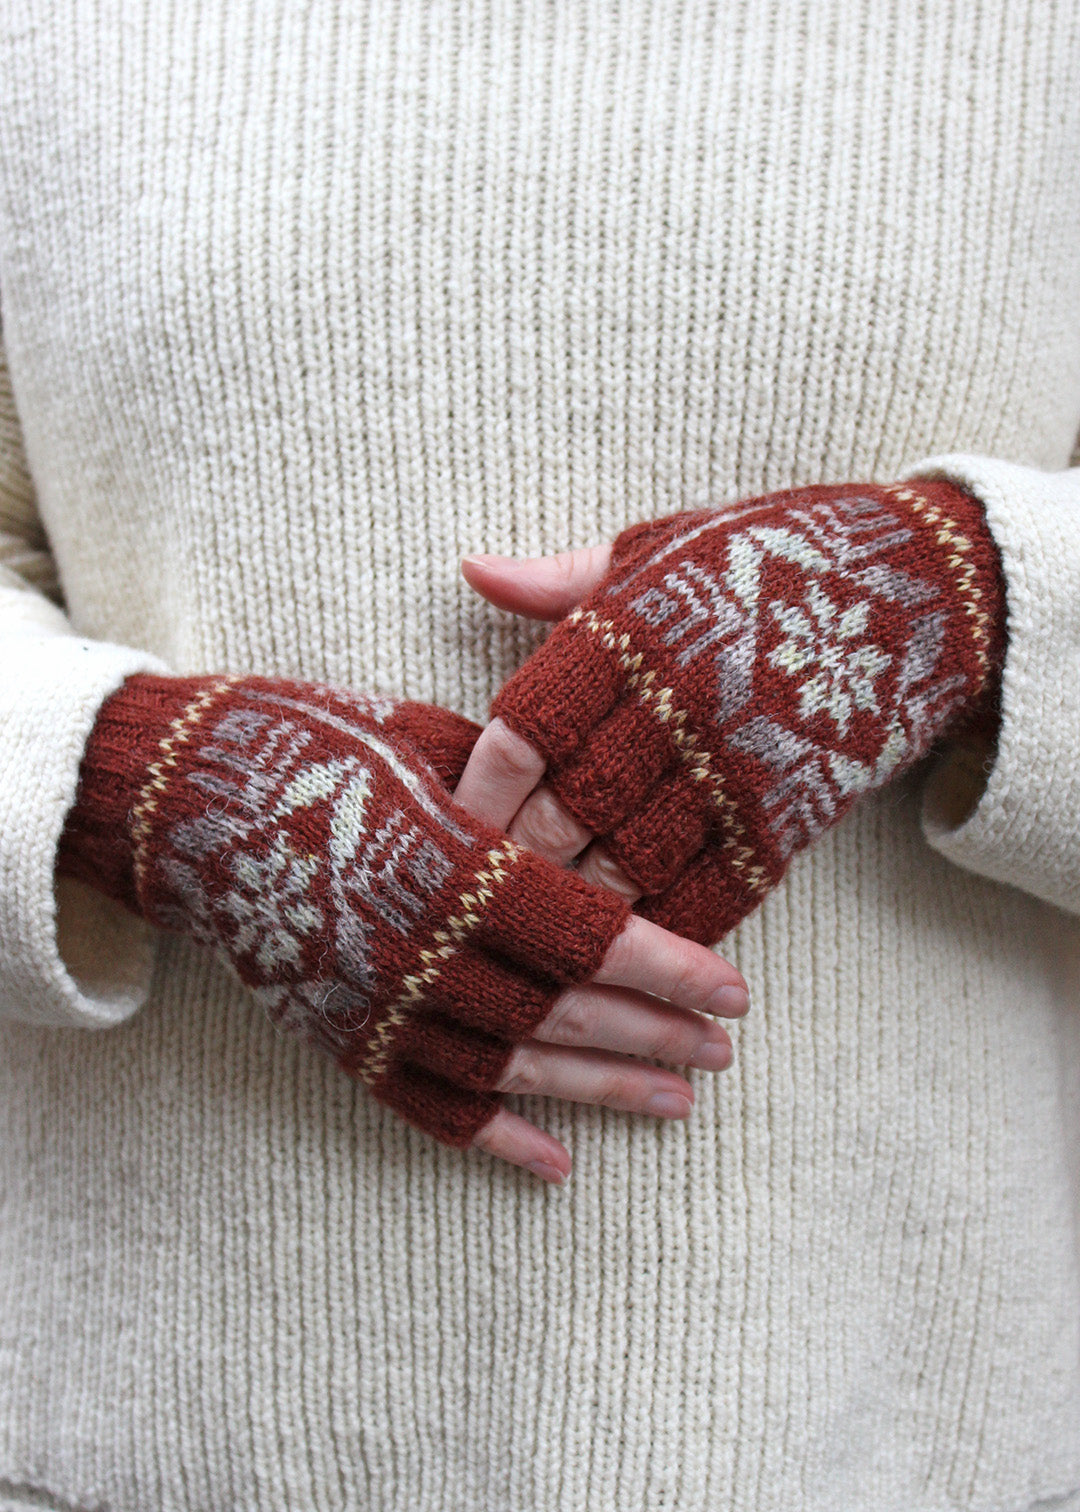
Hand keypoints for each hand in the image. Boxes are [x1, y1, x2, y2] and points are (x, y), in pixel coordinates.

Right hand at [60, 671, 748, 1183]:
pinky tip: (557, 1165)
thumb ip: (515, 792)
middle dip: (652, 1035)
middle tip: (724, 1054)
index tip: (734, 992)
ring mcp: (369, 1003)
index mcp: (442, 860)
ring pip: (508, 1067)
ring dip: (599, 1092)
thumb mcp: (421, 739)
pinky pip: (425, 1105)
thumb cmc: (311, 745)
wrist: (182, 802)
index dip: (665, 966)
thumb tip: (601, 828)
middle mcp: (411, 945)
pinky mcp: (334, 1038)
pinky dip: (494, 1138)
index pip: (582, 932)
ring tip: (677, 1107)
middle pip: (560, 1010)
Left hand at [457, 479, 1005, 947]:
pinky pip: (714, 894)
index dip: (479, 789)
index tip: (441, 825)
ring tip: (524, 940)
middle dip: (513, 866)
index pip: (528, 731)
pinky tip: (621, 950)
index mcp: (638, 635)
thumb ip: (565, 577)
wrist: (919, 590)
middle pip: (570, 815)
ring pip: (633, 870)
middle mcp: (684, 710)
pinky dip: (661, 930)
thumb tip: (472, 569)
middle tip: (464, 903)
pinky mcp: (791, 817)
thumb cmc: (770, 558)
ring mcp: (740, 772)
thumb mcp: (664, 546)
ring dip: (575, 912)